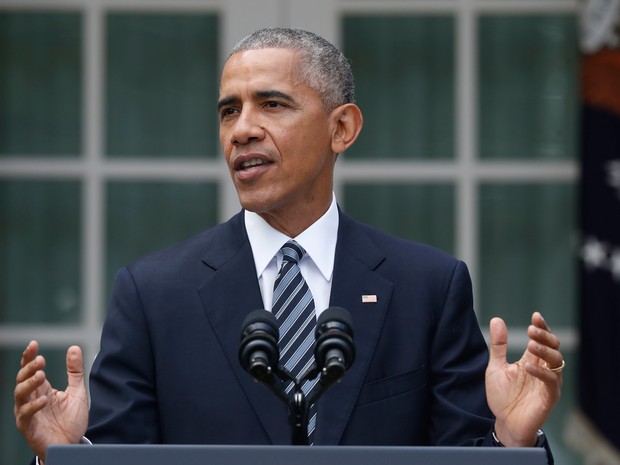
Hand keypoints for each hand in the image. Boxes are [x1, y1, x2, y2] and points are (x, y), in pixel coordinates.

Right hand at [14, 341, 88, 462]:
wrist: (71, 445)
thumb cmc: (71, 420)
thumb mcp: (77, 391)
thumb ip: (75, 371)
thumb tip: (74, 347)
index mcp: (42, 389)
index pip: (31, 370)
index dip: (29, 357)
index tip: (34, 343)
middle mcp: (31, 399)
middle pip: (22, 379)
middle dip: (29, 368)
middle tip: (40, 359)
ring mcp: (28, 413)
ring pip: (20, 395)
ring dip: (29, 383)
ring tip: (41, 375)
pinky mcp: (28, 427)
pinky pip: (25, 415)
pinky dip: (33, 406)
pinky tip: (44, 400)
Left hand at [485, 312, 562, 446]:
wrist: (505, 422)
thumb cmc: (502, 396)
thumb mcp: (496, 367)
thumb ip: (498, 345)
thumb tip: (497, 319)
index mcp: (532, 360)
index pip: (542, 340)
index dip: (541, 327)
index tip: (535, 316)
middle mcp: (543, 369)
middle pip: (553, 348)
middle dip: (544, 336)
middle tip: (532, 329)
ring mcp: (548, 383)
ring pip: (556, 362)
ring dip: (544, 351)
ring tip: (531, 344)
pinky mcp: (549, 397)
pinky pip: (551, 382)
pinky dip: (541, 373)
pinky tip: (528, 367)